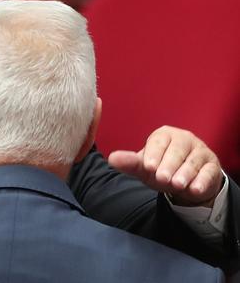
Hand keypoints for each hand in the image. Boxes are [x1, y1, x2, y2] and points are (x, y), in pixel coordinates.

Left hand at [108, 126, 222, 206]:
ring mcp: (200, 151)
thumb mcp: (145, 167)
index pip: (158, 142)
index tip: (147, 166)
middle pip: (177, 151)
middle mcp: (184, 139)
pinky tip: (195, 189)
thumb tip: (112, 158)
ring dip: (185, 173)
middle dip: (169, 165)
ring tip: (177, 184)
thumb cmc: (162, 169)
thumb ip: (130, 163)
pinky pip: (208, 172)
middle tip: (162, 178)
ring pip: (193, 161)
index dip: (153, 154)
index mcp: (164, 135)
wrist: (187, 181)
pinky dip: (202, 181)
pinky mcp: (212, 166)